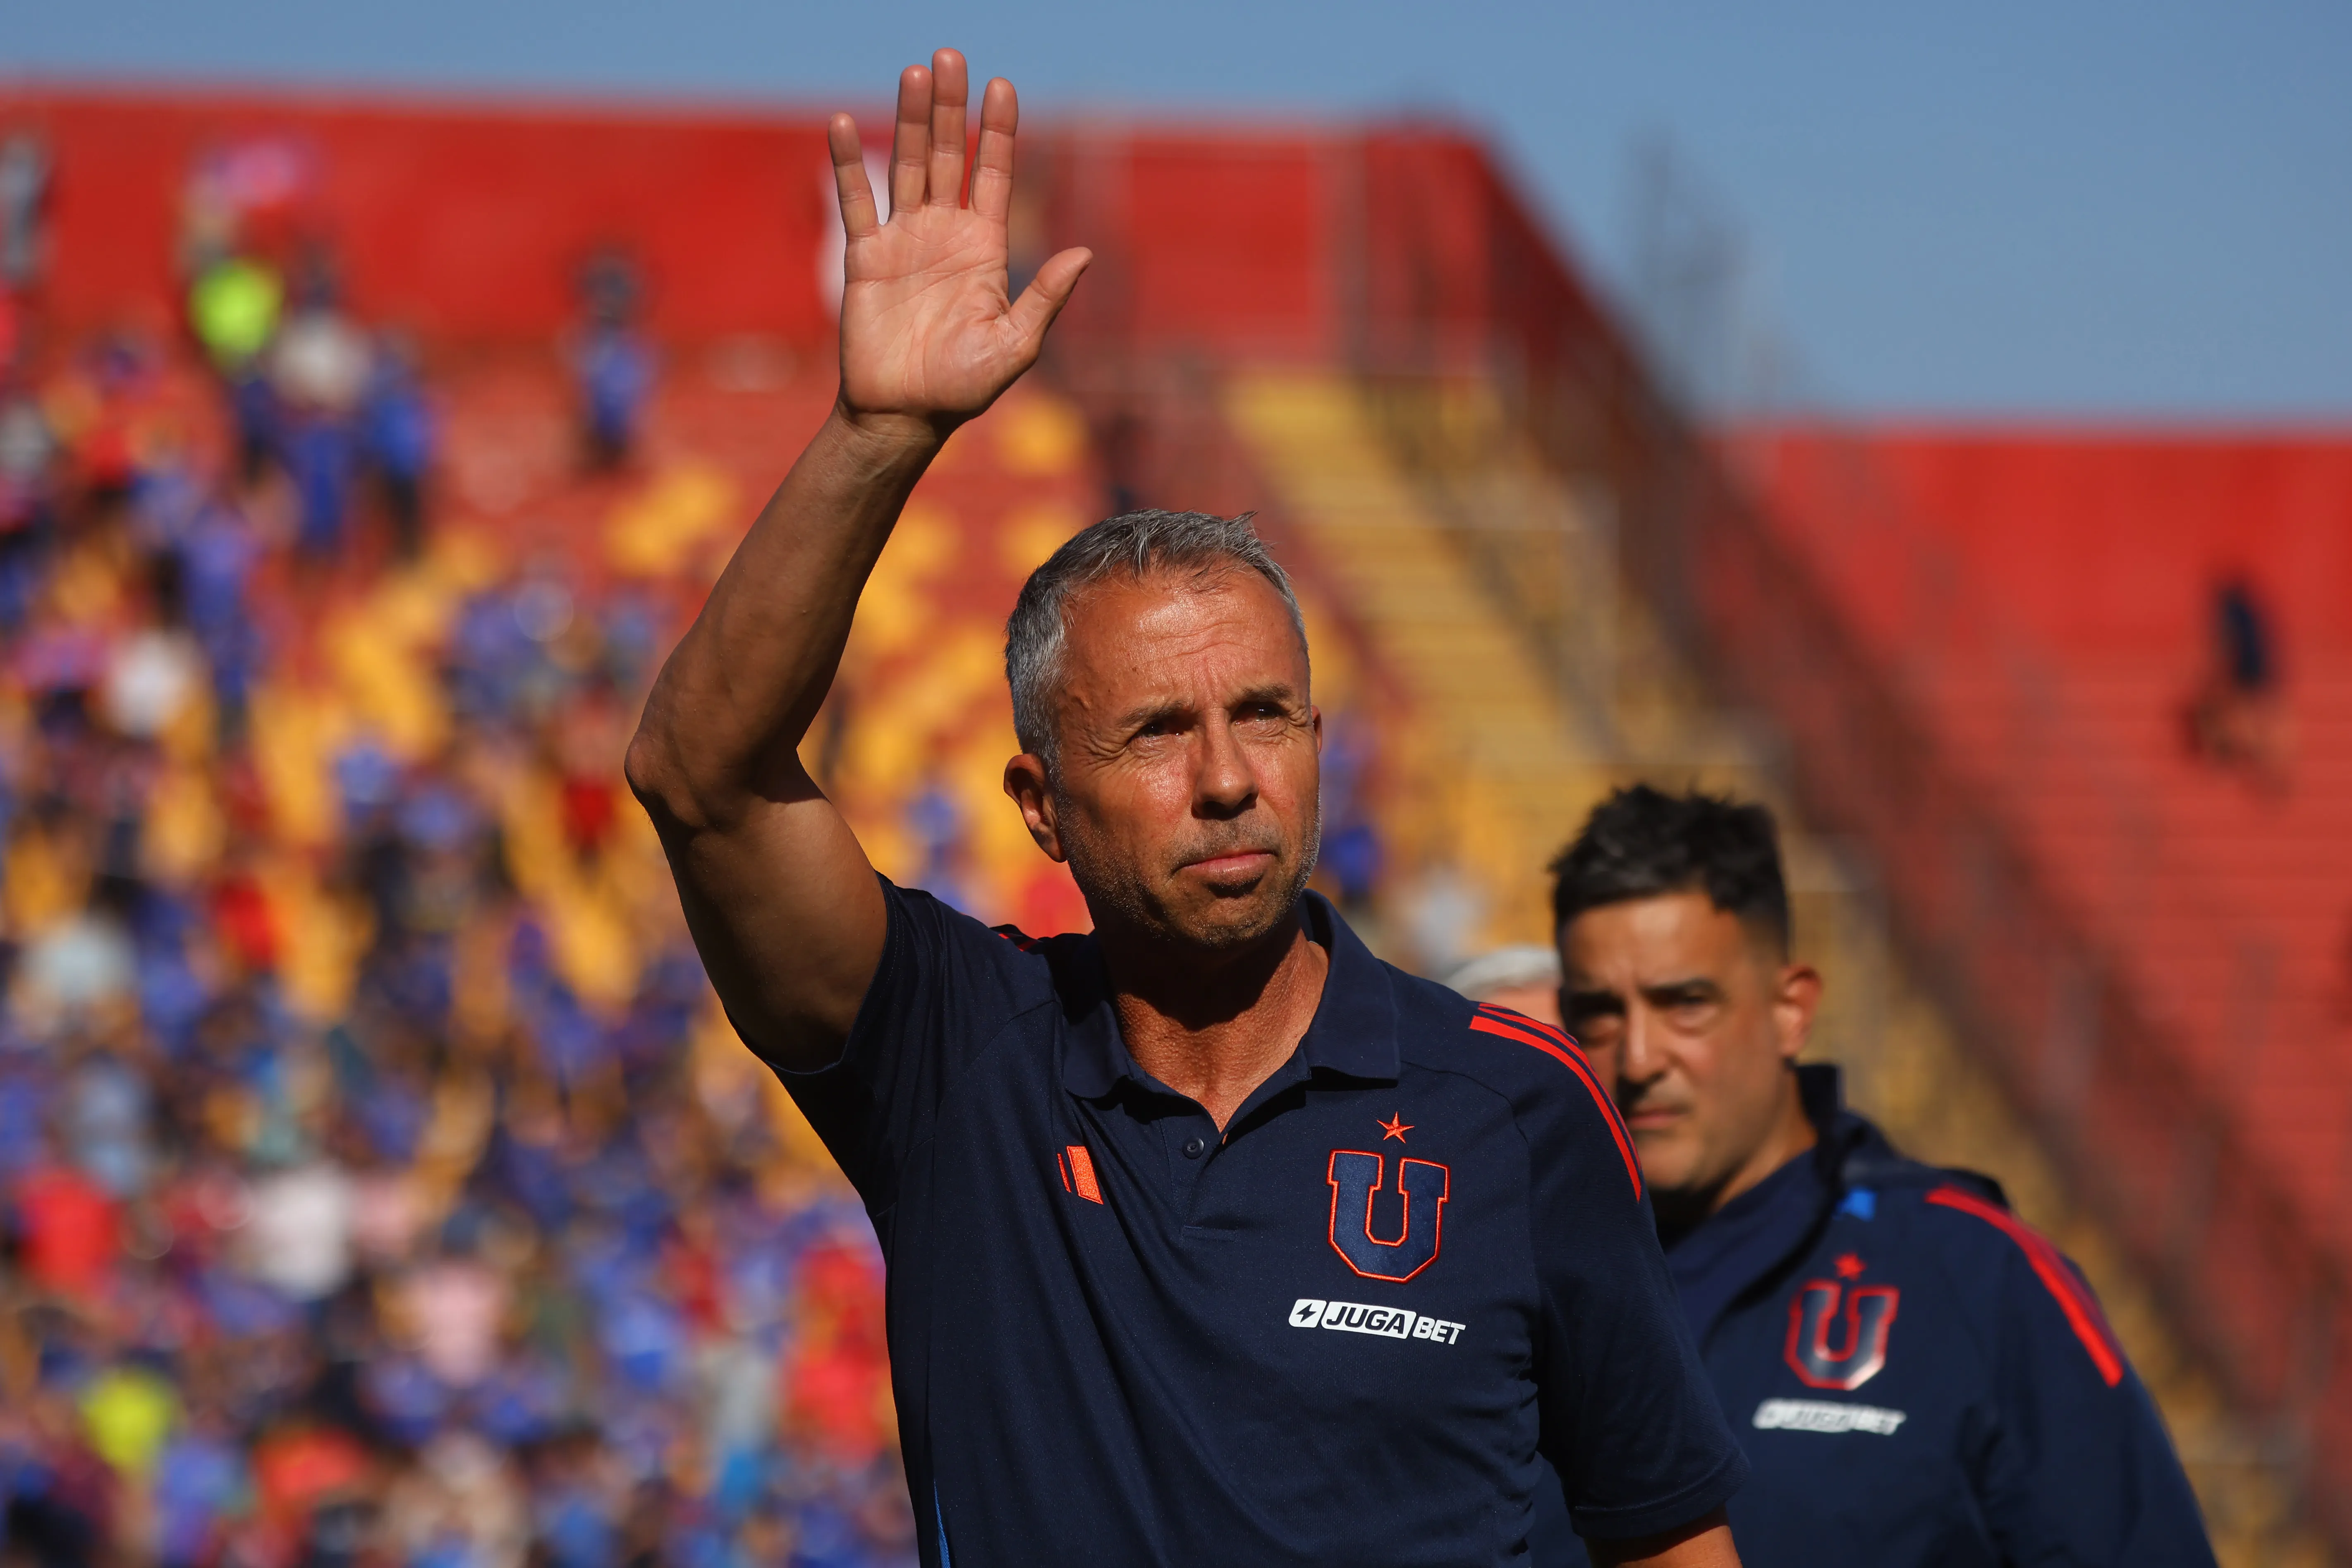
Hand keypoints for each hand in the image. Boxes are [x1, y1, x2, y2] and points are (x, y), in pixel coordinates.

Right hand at [829, 50, 1090, 435]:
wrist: (904, 415)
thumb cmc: (963, 387)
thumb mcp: (1016, 346)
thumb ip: (1045, 298)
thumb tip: (1085, 254)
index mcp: (984, 248)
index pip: (993, 175)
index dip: (998, 131)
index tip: (1002, 86)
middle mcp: (944, 234)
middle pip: (950, 156)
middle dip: (952, 107)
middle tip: (952, 56)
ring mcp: (903, 241)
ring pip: (907, 165)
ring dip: (911, 120)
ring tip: (914, 72)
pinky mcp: (864, 257)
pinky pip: (855, 201)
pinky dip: (849, 163)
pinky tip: (846, 123)